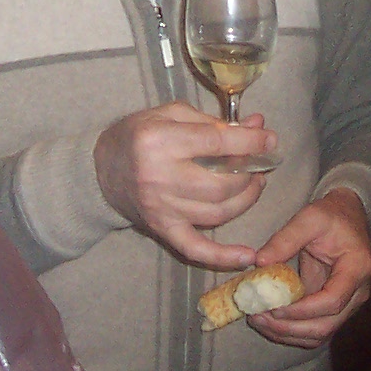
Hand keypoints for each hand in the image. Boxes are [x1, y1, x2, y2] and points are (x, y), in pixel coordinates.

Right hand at [95, 105, 275, 269]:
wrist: (100, 170)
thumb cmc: (137, 135)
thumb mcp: (170, 114)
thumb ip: (213, 121)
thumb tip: (257, 125)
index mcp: (160, 141)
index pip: (217, 143)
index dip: (250, 142)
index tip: (270, 139)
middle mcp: (160, 177)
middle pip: (221, 184)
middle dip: (249, 173)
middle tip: (260, 163)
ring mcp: (161, 208)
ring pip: (218, 213)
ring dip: (246, 200)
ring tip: (255, 184)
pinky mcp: (162, 229)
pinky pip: (195, 249)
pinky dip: (223, 256)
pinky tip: (248, 255)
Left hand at [247, 188, 370, 348]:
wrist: (349, 217)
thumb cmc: (332, 216)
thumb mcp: (309, 217)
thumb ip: (285, 239)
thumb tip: (259, 263)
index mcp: (357, 269)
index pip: (332, 301)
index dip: (301, 310)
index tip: (273, 307)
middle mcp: (357, 293)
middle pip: (325, 326)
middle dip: (288, 327)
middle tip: (257, 316)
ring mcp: (347, 304)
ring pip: (319, 334)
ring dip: (287, 333)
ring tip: (257, 320)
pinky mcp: (334, 309)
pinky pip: (314, 329)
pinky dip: (291, 331)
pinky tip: (269, 321)